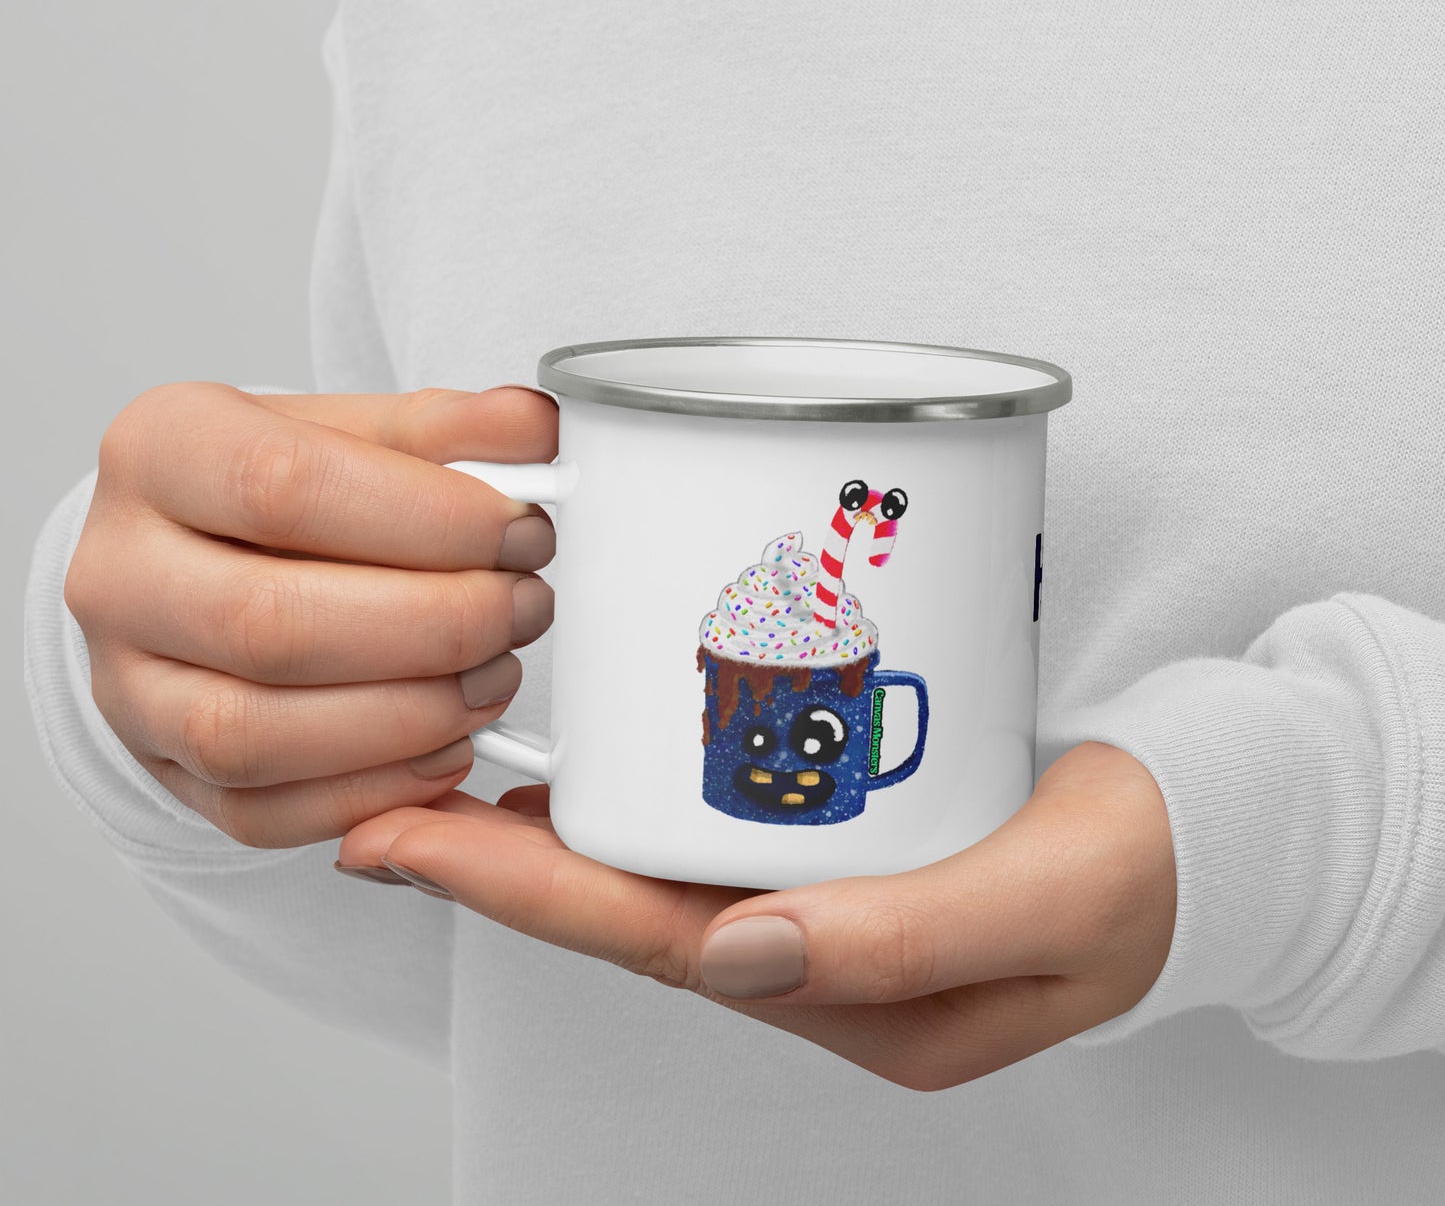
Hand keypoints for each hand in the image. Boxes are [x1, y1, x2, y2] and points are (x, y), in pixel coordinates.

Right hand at [64, 383, 557, 845]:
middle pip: (272, 623)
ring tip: (496, 674)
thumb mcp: (362, 432)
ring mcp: (126, 684)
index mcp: (161, 450)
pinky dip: (374, 789)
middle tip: (525, 606)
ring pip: (255, 735)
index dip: (426, 518)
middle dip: (435, 625)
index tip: (521, 531)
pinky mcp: (165, 771)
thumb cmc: (294, 488)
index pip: (282, 485)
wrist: (210, 555)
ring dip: (409, 715)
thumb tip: (532, 430)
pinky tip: (449, 744)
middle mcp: (118, 571)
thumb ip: (449, 431)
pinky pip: (261, 813)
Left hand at [337, 740, 1175, 1088]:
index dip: (524, 896)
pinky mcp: (845, 846)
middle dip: (500, 864)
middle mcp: (821, 960)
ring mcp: (828, 904)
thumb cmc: (1139, 869)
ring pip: (661, 873)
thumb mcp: (1051, 906)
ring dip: (555, 833)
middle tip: (388, 794)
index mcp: (861, 998)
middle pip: (630, 912)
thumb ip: (908, 939)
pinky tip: (596, 756)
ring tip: (452, 774)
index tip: (409, 838)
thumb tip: (746, 958)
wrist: (1201, 831)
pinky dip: (639, 797)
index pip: (659, 946)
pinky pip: (715, 826)